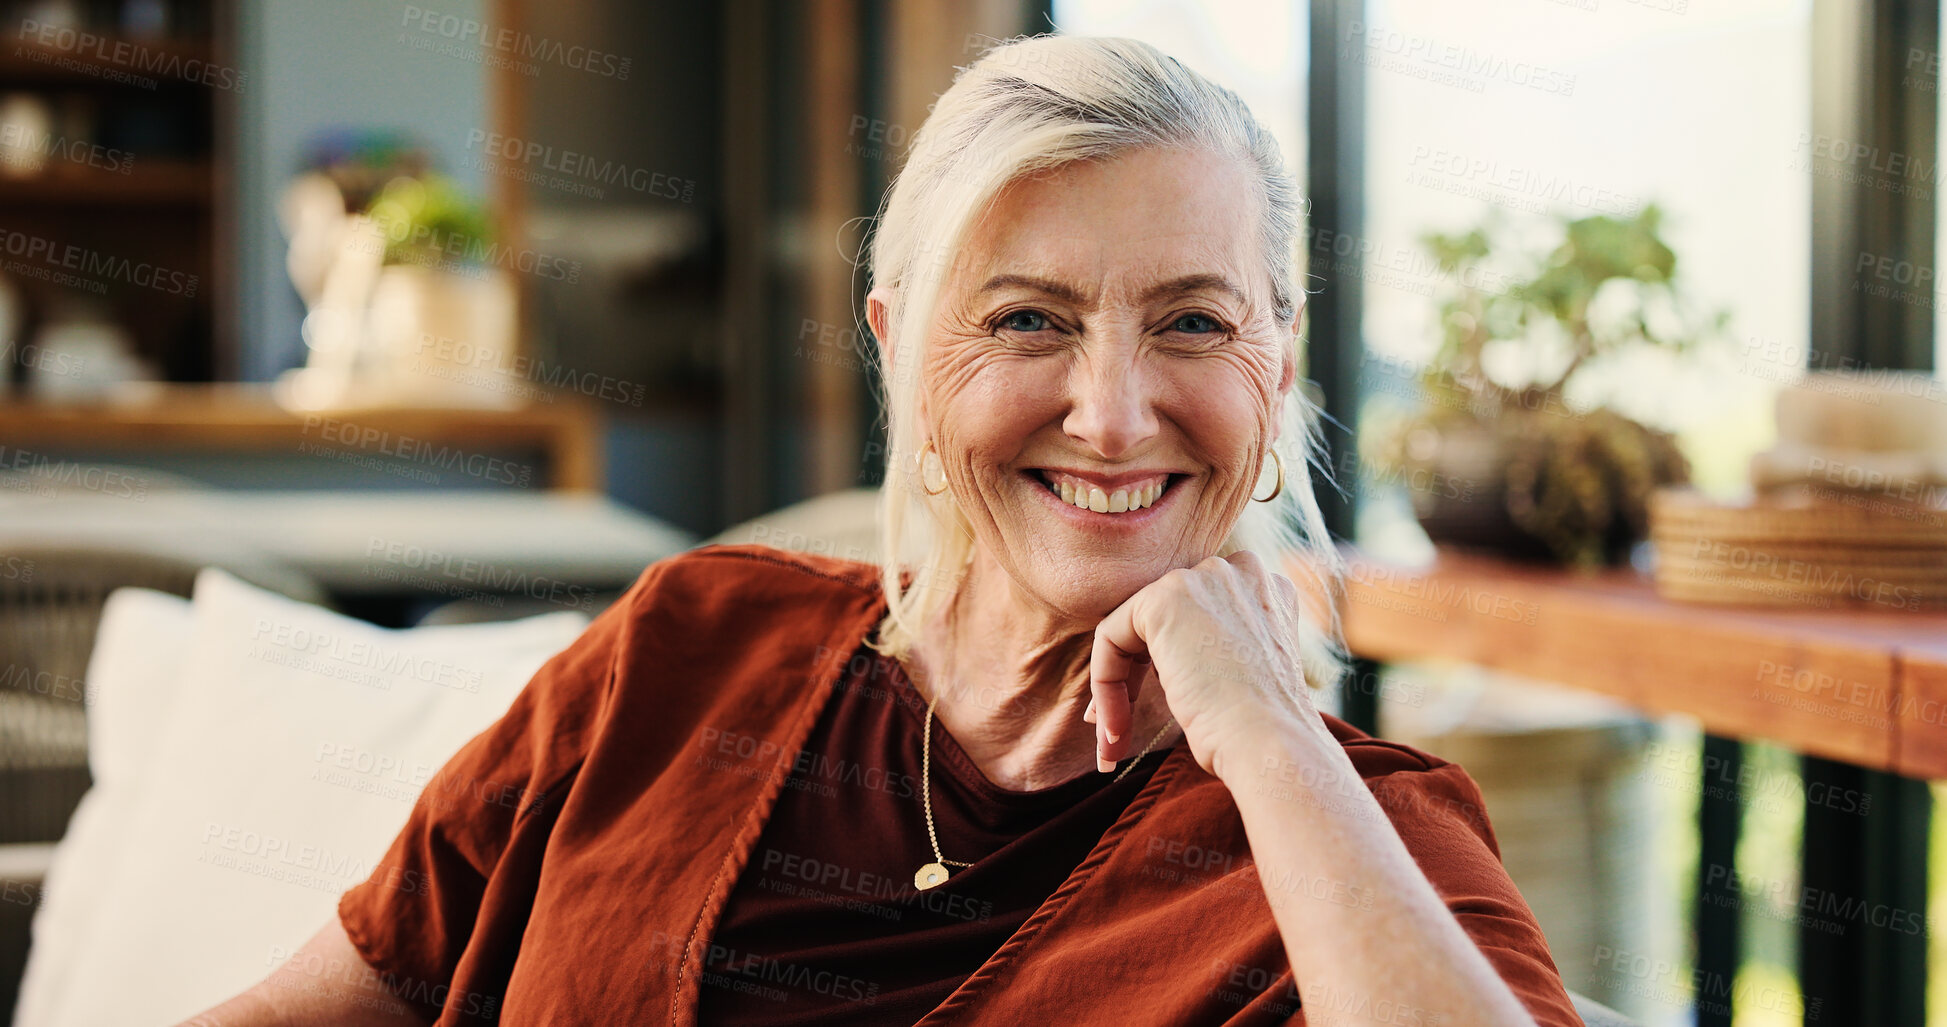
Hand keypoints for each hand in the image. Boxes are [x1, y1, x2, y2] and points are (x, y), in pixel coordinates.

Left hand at [1087, 551, 1320, 781]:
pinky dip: (1105, 684)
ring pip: (1134, 627)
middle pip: (1166, 616)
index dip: (1172, 664)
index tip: (1162, 709)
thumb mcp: (1246, 675)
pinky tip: (1115, 727)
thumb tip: (1170, 661)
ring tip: (1116, 738)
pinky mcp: (1164, 598)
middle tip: (1121, 729)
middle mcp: (1241, 571)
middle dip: (1136, 674)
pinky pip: (1110, 637)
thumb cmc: (1262, 730)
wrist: (1272, 742)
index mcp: (1268, 590)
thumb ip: (1217, 648)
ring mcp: (1203, 579)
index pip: (1201, 615)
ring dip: (1117, 686)